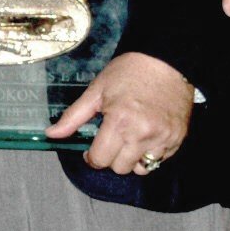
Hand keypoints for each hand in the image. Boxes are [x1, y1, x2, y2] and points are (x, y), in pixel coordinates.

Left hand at [49, 52, 192, 175]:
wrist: (167, 60)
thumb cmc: (129, 72)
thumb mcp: (97, 90)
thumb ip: (73, 116)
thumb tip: (51, 134)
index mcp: (119, 122)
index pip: (100, 159)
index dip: (92, 155)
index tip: (93, 147)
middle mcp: (142, 135)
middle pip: (120, 168)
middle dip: (111, 157)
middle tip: (112, 139)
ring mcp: (163, 138)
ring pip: (141, 169)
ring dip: (131, 159)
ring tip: (130, 139)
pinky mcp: (178, 139)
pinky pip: (160, 160)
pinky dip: (150, 153)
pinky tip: (146, 135)